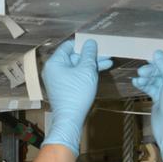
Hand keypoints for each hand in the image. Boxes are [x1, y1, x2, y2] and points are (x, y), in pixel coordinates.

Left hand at [42, 39, 112, 155]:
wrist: (70, 119)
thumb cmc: (76, 94)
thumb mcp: (86, 70)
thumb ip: (89, 54)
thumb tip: (90, 41)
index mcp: (55, 62)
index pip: (69, 46)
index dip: (83, 44)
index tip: (97, 44)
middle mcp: (54, 69)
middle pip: (74, 57)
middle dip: (91, 56)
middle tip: (106, 54)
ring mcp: (59, 80)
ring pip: (77, 67)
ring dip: (92, 65)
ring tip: (108, 62)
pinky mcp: (64, 88)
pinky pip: (76, 76)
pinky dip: (87, 74)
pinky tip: (100, 71)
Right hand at [132, 50, 162, 161]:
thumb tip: (157, 52)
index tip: (151, 55)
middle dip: (153, 69)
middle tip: (142, 70)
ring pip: (157, 79)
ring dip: (147, 77)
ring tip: (138, 78)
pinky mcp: (161, 99)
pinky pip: (152, 88)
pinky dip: (144, 85)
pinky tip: (136, 83)